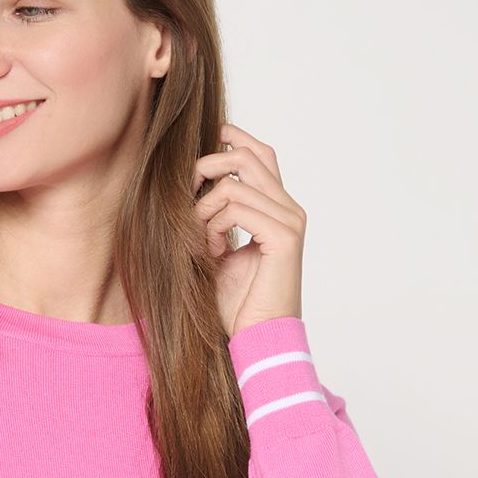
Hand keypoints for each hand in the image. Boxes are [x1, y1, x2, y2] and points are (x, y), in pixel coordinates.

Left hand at [193, 121, 305, 337]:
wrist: (258, 338)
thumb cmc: (238, 303)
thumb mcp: (220, 250)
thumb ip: (216, 217)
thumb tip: (194, 187)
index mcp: (278, 209)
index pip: (260, 155)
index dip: (233, 138)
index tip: (205, 142)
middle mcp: (289, 208)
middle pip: (245, 157)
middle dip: (206, 169)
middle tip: (187, 197)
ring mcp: (290, 220)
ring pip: (233, 184)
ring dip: (204, 212)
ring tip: (203, 244)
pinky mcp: (284, 236)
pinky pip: (236, 208)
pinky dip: (214, 227)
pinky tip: (213, 251)